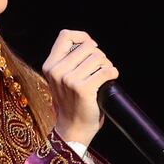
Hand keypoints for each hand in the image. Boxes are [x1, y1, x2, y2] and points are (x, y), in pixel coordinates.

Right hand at [41, 29, 119, 146]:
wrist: (73, 128)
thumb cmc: (71, 102)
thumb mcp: (61, 79)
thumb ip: (68, 61)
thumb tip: (89, 43)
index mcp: (50, 65)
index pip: (65, 35)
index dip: (82, 37)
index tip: (90, 48)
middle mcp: (57, 71)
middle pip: (88, 46)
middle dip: (99, 55)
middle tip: (99, 69)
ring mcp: (69, 80)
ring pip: (99, 57)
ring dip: (106, 65)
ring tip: (103, 76)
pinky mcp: (83, 88)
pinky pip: (106, 70)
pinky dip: (113, 73)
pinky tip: (110, 79)